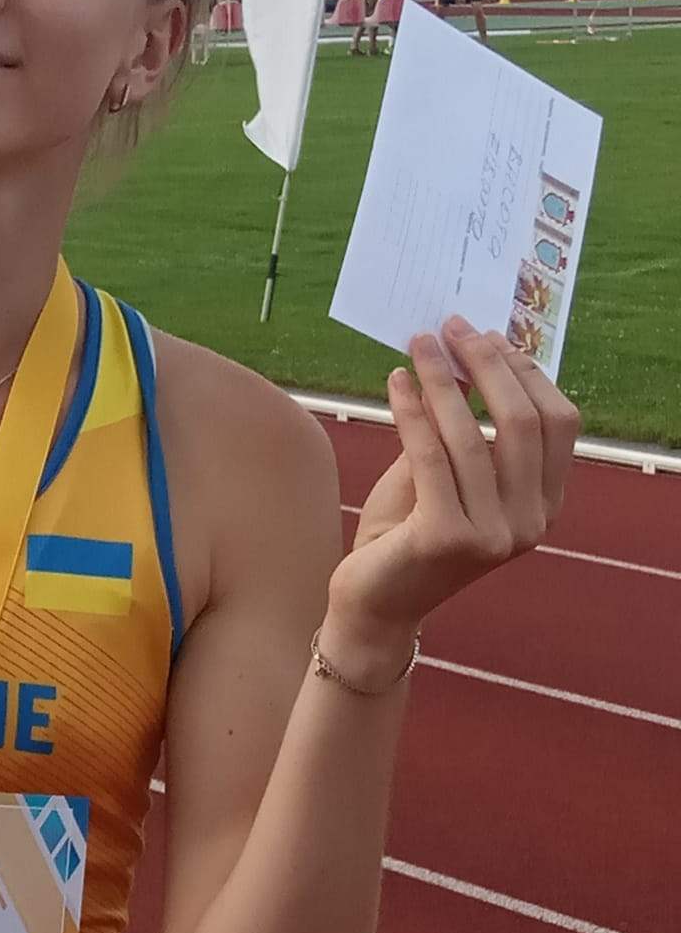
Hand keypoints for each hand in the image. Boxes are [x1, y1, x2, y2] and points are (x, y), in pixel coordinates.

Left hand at [326, 317, 580, 637]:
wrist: (375, 605)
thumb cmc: (407, 533)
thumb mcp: (444, 474)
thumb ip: (461, 427)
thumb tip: (460, 354)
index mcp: (544, 504)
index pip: (557, 422)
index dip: (525, 371)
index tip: (486, 336)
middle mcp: (531, 522)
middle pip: (523, 420)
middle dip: (487, 364)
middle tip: (451, 327)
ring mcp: (494, 535)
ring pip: (472, 435)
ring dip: (441, 379)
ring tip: (417, 345)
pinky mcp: (449, 537)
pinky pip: (429, 455)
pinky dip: (410, 410)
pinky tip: (394, 382)